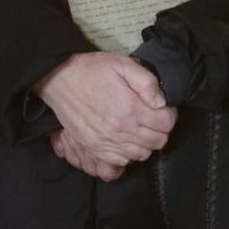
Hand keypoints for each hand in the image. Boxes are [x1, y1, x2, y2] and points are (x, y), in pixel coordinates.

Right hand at [35, 52, 177, 176]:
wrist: (59, 79)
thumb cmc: (92, 70)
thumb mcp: (124, 64)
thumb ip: (147, 82)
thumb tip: (162, 101)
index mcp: (131, 108)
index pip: (167, 124)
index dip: (169, 115)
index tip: (162, 108)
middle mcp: (121, 129)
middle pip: (157, 142)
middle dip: (160, 130)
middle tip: (152, 118)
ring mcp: (106, 142)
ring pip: (141, 155)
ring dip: (145, 143)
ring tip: (139, 129)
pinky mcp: (93, 148)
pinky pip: (119, 164)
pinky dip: (127, 156)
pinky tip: (125, 142)